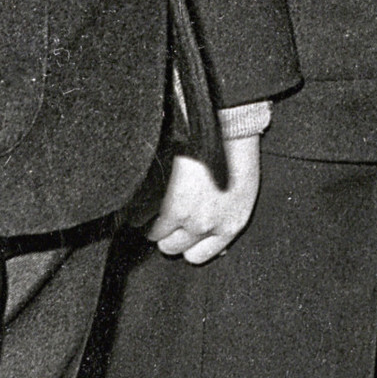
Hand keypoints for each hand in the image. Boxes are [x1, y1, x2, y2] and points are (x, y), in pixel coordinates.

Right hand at [146, 132, 261, 264]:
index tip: (182, 232)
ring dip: (150, 219)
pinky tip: (146, 192)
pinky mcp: (159, 195)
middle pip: (171, 247)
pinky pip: (137, 216)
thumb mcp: (240, 194)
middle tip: (168, 212)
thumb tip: (209, 244)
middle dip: (167, 231)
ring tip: (156, 199)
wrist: (224, 121)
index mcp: (230, 224)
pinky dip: (137, 207)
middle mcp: (206, 223)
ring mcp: (181, 212)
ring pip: (152, 233)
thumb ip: (222, 222)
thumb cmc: (234, 152)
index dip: (187, 243)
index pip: (197, 256)